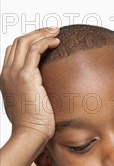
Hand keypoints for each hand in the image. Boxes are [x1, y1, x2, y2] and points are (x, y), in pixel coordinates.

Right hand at [0, 28, 60, 142]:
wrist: (29, 135)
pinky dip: (45, 42)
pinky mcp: (26, 76)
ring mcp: (14, 73)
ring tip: (56, 31)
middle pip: (18, 42)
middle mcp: (6, 73)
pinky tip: (56, 42)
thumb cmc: (32, 126)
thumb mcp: (28, 106)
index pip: (12, 51)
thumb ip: (30, 95)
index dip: (28, 41)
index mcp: (5, 79)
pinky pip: (34, 50)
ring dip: (42, 33)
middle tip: (52, 30)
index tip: (44, 39)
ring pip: (25, 42)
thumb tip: (41, 94)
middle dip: (36, 33)